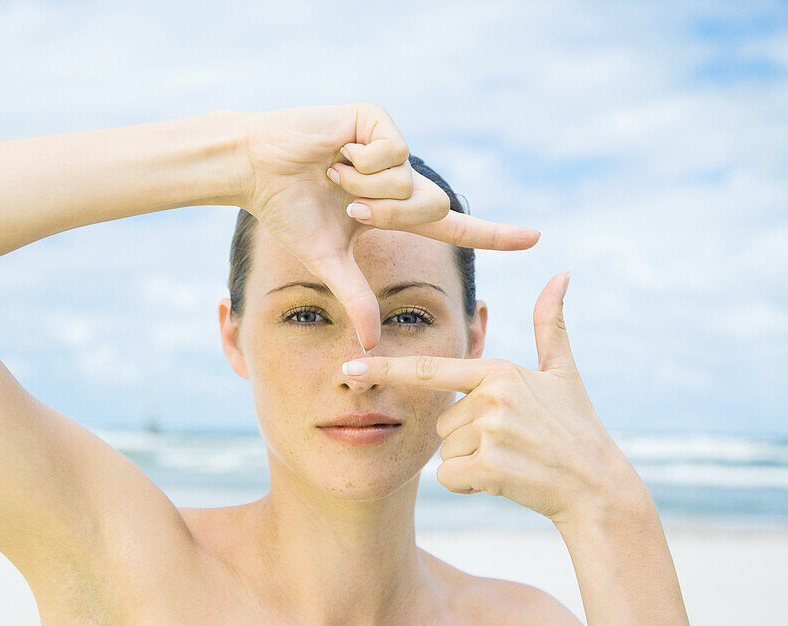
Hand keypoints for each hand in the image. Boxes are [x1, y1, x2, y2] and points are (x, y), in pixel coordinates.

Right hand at [238, 102, 540, 350]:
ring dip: (368, 189)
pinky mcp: (377, 117)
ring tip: (334, 172)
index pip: (453, 226)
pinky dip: (361, 160)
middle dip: (390, 216)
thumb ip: (356, 297)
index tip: (533, 239)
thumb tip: (371, 345)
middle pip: (433, 207)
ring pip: (411, 181)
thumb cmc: (287, 209)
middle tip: (350, 208)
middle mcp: (401, 175)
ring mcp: (391, 145)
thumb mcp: (329, 260)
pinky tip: (335, 150)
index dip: (492, 234)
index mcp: (394, 208)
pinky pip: (394, 151)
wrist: (254, 168)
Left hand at [339, 272, 641, 526]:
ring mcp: (489, 431)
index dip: (386, 368)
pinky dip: (470, 484)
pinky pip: (449, 477)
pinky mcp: (488, 466)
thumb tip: (562, 273)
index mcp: (498, 371)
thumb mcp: (563, 372)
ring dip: (469, 463)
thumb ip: (551, 323)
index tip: (350, 365)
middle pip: (440, 423)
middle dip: (466, 439)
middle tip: (511, 443)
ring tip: (512, 460)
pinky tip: (505, 479)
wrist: (596, 486)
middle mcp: (491, 396)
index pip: (430, 371)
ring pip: (444, 452)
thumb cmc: (576, 428)